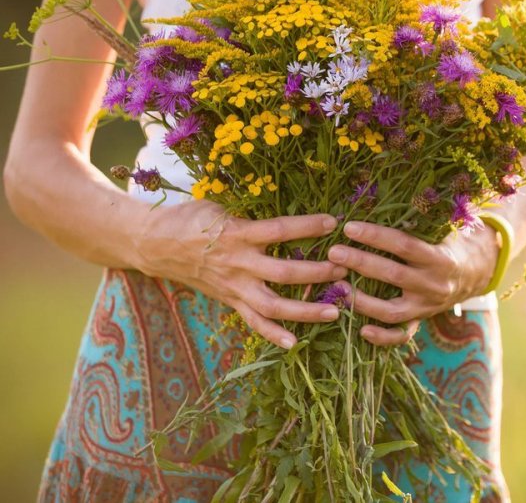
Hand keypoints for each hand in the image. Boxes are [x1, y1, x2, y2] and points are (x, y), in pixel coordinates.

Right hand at [133, 200, 347, 348]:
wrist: (153, 244)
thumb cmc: (190, 218)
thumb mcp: (220, 207)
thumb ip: (252, 213)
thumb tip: (286, 208)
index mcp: (237, 234)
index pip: (279, 231)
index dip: (307, 226)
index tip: (334, 222)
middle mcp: (238, 264)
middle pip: (283, 274)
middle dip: (317, 272)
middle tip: (345, 268)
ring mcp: (234, 286)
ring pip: (273, 306)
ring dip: (306, 311)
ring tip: (336, 311)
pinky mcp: (229, 301)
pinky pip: (253, 323)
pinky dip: (273, 335)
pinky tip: (295, 343)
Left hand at [325, 220, 500, 345]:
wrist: (476, 274)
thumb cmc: (451, 243)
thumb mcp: (445, 227)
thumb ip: (422, 218)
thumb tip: (388, 196)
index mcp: (440, 258)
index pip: (404, 245)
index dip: (376, 236)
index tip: (349, 227)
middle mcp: (433, 284)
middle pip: (392, 275)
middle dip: (360, 263)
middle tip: (333, 252)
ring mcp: (426, 307)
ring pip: (391, 310)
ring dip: (361, 301)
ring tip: (335, 287)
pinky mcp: (421, 321)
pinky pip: (401, 335)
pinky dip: (382, 336)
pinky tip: (361, 330)